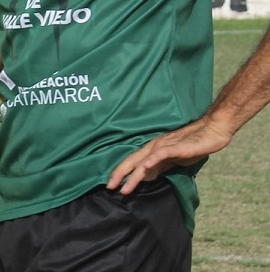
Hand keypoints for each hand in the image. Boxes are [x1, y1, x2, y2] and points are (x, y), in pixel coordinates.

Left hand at [106, 116, 232, 193]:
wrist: (210, 131)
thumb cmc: (192, 145)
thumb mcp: (172, 160)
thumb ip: (159, 167)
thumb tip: (146, 177)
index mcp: (152, 150)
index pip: (132, 162)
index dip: (121, 173)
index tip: (111, 185)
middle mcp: (154, 147)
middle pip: (132, 161)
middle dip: (120, 174)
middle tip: (109, 187)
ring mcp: (164, 146)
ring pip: (144, 161)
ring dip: (133, 175)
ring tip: (124, 187)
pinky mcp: (176, 147)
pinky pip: (162, 153)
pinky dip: (152, 160)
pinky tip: (145, 167)